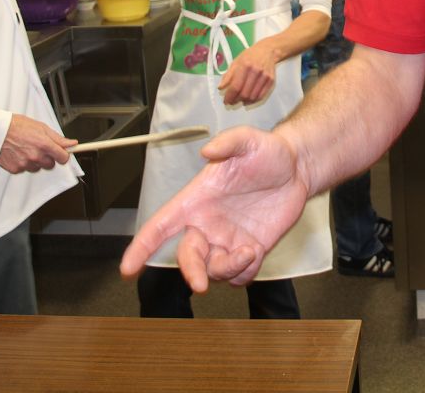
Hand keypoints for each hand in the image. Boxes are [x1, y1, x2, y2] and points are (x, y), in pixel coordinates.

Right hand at [0, 113, 75, 173]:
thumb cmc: (16, 125)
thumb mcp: (40, 127)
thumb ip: (57, 138)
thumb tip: (72, 143)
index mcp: (44, 144)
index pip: (63, 158)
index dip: (63, 155)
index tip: (61, 153)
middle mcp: (36, 156)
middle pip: (51, 165)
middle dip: (48, 157)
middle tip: (39, 147)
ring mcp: (25, 164)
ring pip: (38, 168)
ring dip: (35, 161)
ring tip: (26, 149)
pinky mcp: (16, 169)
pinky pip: (25, 169)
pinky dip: (23, 163)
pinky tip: (18, 153)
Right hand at [120, 126, 307, 288]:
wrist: (297, 168)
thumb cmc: (267, 152)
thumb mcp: (248, 140)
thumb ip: (228, 142)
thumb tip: (207, 150)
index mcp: (196, 200)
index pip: (161, 226)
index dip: (141, 247)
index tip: (127, 268)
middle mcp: (207, 224)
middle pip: (187, 257)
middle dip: (190, 272)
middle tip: (199, 284)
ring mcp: (228, 240)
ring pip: (213, 271)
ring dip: (225, 269)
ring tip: (248, 251)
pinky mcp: (250, 250)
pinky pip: (238, 276)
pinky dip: (243, 273)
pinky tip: (254, 253)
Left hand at [216, 40, 280, 104]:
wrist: (267, 51)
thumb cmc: (250, 56)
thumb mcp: (236, 62)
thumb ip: (228, 76)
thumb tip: (220, 88)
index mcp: (245, 65)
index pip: (236, 86)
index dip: (230, 96)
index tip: (226, 100)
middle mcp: (256, 71)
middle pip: (244, 93)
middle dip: (236, 100)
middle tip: (231, 102)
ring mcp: (264, 76)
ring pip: (253, 96)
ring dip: (244, 101)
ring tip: (239, 101)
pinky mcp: (271, 81)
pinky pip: (261, 96)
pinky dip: (253, 101)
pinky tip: (248, 100)